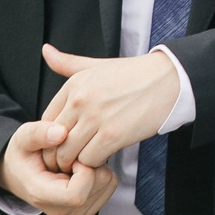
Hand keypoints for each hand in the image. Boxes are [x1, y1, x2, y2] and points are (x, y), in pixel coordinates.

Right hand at [0, 119, 117, 214]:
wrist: (20, 174)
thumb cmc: (23, 155)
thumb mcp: (22, 138)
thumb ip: (38, 133)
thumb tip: (61, 132)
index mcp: (42, 196)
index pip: (77, 194)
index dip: (83, 170)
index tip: (73, 156)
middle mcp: (60, 212)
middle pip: (98, 186)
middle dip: (91, 163)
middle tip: (73, 156)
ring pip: (107, 185)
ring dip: (96, 168)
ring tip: (74, 163)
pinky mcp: (87, 211)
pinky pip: (110, 187)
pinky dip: (100, 174)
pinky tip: (81, 171)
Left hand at [39, 44, 184, 168]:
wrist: (169, 80)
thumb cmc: (133, 75)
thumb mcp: (96, 65)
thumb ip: (67, 63)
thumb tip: (46, 51)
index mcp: (73, 85)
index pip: (46, 120)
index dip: (50, 137)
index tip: (60, 144)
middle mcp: (80, 101)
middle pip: (54, 140)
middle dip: (58, 154)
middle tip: (69, 160)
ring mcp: (96, 119)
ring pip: (69, 153)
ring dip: (76, 162)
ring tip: (85, 161)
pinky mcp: (113, 135)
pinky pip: (90, 159)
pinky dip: (94, 164)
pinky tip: (102, 158)